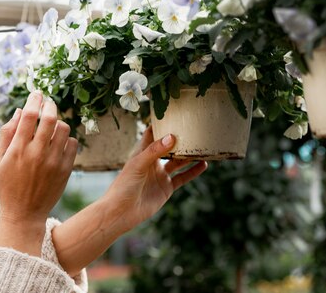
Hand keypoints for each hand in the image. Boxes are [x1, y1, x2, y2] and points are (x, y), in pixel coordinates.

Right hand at [0, 91, 77, 255]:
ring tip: (52, 126)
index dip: (34, 99)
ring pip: (63, 129)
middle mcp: (37, 153)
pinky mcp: (65, 169)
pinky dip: (67, 138)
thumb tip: (20, 111)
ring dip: (58, 122)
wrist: (24, 212)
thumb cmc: (8, 183)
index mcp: (18, 149)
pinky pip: (72, 143)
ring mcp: (53, 161)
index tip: (37, 94)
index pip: (30, 115)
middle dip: (50, 105)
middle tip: (48, 103)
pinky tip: (58, 142)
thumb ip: (7, 133)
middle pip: (50, 118)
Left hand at [52, 126, 206, 275]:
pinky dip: (193, 171)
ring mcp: (160, 175)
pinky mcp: (166, 188)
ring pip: (178, 161)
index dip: (160, 124)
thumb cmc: (123, 186)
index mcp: (142, 153)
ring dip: (189, 154)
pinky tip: (203, 164)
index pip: (152, 134)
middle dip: (179, 138)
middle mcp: (153, 162)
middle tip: (193, 126)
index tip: (172, 112)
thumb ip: (155, 151)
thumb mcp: (138, 165)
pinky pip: (183, 177)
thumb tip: (172, 137)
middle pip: (168, 146)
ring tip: (202, 145)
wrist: (121, 213)